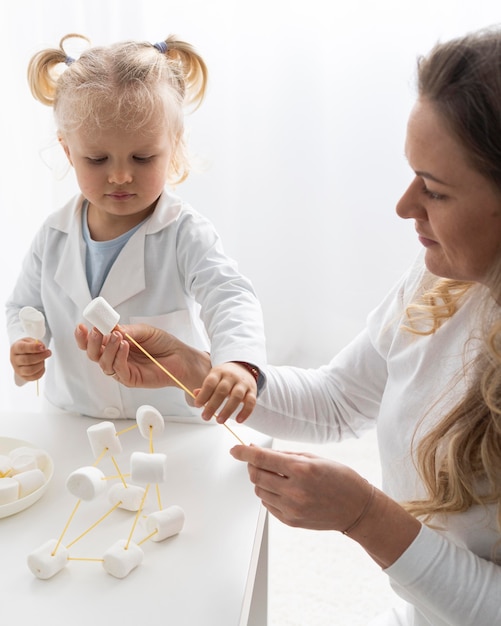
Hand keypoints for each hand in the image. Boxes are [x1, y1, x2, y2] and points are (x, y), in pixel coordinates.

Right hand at [10, 338, 50, 381]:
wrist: (23, 354)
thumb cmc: (27, 347)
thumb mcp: (31, 340)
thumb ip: (37, 343)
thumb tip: (42, 348)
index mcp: (15, 348)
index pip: (22, 348)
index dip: (33, 348)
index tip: (42, 347)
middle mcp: (14, 360)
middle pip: (27, 360)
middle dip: (40, 356)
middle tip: (48, 353)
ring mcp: (18, 369)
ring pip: (30, 370)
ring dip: (40, 364)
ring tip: (43, 360)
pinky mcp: (23, 376)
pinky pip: (34, 377)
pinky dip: (41, 371)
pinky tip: (42, 366)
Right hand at [74, 322, 210, 390]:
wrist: (181, 357)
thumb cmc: (163, 343)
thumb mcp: (143, 331)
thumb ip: (126, 330)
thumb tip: (109, 328)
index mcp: (114, 344)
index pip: (93, 342)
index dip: (83, 336)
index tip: (81, 326)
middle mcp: (115, 357)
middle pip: (93, 354)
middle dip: (91, 343)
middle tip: (96, 331)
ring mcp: (121, 369)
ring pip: (103, 363)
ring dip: (107, 348)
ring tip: (117, 337)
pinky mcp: (130, 379)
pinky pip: (118, 370)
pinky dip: (119, 357)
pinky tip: (126, 346)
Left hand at [194, 361, 257, 423]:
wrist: (243, 368)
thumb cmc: (225, 377)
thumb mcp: (214, 378)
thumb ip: (205, 388)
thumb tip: (195, 394)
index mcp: (219, 372)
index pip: (210, 382)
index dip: (203, 394)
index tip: (197, 405)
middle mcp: (231, 377)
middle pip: (222, 390)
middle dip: (213, 405)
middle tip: (205, 417)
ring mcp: (243, 383)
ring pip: (236, 396)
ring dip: (227, 410)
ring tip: (219, 420)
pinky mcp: (252, 391)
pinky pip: (251, 402)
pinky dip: (245, 412)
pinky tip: (238, 420)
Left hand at [229, 444, 369, 530]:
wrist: (357, 508)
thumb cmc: (339, 478)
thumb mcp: (314, 458)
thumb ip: (284, 456)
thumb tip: (257, 452)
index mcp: (301, 470)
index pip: (262, 459)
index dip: (244, 453)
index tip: (234, 449)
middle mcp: (294, 491)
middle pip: (256, 476)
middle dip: (251, 465)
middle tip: (256, 459)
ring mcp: (292, 508)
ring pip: (259, 490)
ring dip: (261, 480)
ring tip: (275, 475)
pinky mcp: (291, 521)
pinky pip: (268, 504)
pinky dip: (269, 494)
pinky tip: (282, 489)